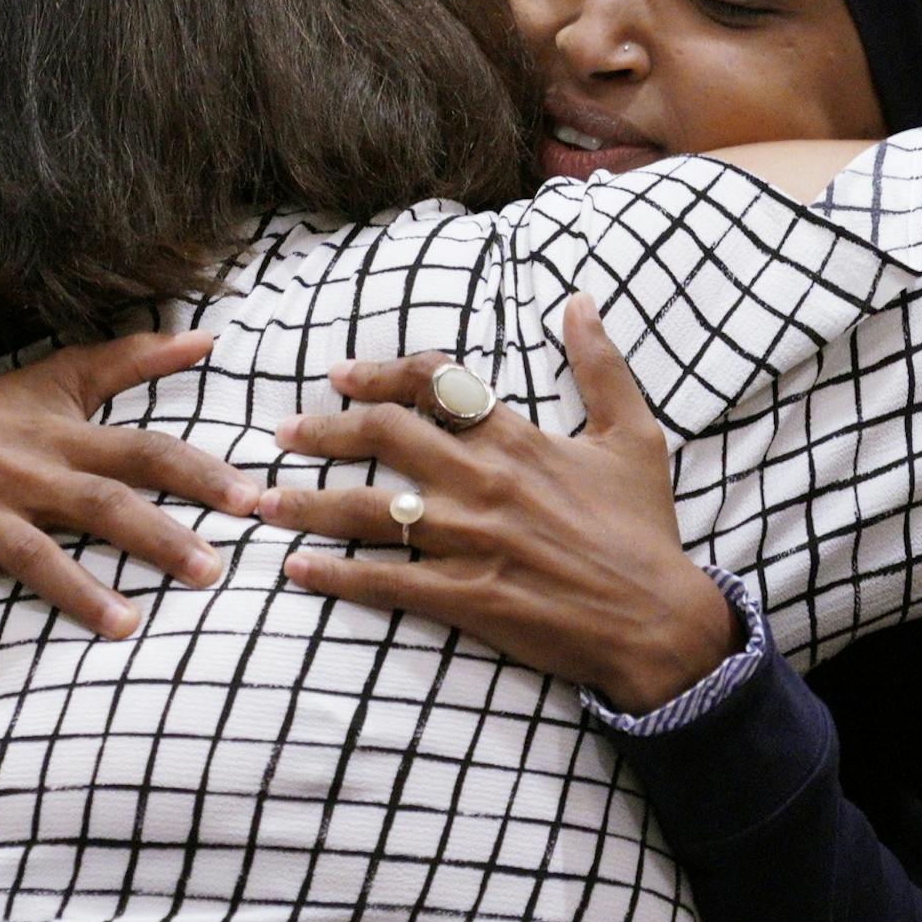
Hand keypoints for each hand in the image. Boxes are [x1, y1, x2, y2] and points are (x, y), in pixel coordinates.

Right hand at [0, 331, 257, 715]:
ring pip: (31, 557)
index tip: (249, 499)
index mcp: (61, 438)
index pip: (142, 451)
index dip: (197, 472)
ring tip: (126, 627)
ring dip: (75, 593)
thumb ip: (136, 359)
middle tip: (210, 570)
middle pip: (98, 505)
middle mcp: (23, 477)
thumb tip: (207, 336)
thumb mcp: (61, 376)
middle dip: (155, 537)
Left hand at [263, 293, 738, 713]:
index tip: (338, 376)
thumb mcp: (632, 435)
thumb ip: (600, 364)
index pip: (433, 384)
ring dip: (308, 504)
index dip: (379, 374)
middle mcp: (484, 481)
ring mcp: (470, 541)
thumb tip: (580, 300)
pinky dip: (337, 577)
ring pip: (370, 511)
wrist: (659, 621)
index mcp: (517, 437)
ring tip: (262, 502)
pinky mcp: (466, 598)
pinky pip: (387, 582)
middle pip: (384, 438)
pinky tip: (299, 571)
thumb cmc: (644, 529)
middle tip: (282, 432)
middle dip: (324, 432)